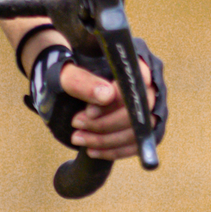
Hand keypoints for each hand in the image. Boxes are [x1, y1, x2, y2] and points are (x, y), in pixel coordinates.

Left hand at [27, 39, 168, 160]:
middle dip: (106, 123)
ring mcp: (147, 106)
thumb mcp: (65, 75)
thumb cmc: (66, 76)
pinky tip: (92, 151)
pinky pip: (137, 143)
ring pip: (138, 129)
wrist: (64, 88)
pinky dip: (114, 151)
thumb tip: (106, 95)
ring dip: (107, 140)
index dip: (117, 98)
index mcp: (130, 60)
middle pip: (139, 108)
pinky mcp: (142, 127)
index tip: (89, 111)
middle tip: (77, 124)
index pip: (137, 80)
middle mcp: (145, 82)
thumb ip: (82, 81)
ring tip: (78, 138)